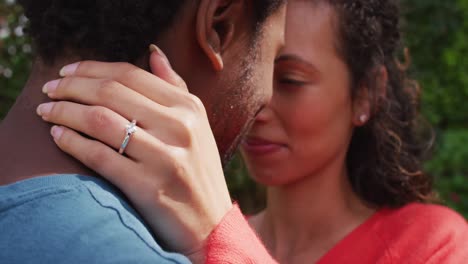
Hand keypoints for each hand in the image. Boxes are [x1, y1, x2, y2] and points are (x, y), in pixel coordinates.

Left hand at [36, 45, 232, 258]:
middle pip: (111, 92)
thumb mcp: (197, 124)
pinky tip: (58, 135)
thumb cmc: (198, 171)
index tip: (66, 70)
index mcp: (189, 107)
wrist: (211, 223)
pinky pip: (98, 155)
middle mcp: (180, 127)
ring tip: (46, 110)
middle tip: (49, 88)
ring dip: (63, 111)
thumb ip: (176, 86)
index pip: (130, 74)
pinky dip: (71, 142)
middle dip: (70, 86)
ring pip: (99, 120)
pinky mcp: (147, 186)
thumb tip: (154, 51)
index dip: (91, 68)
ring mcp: (165, 157)